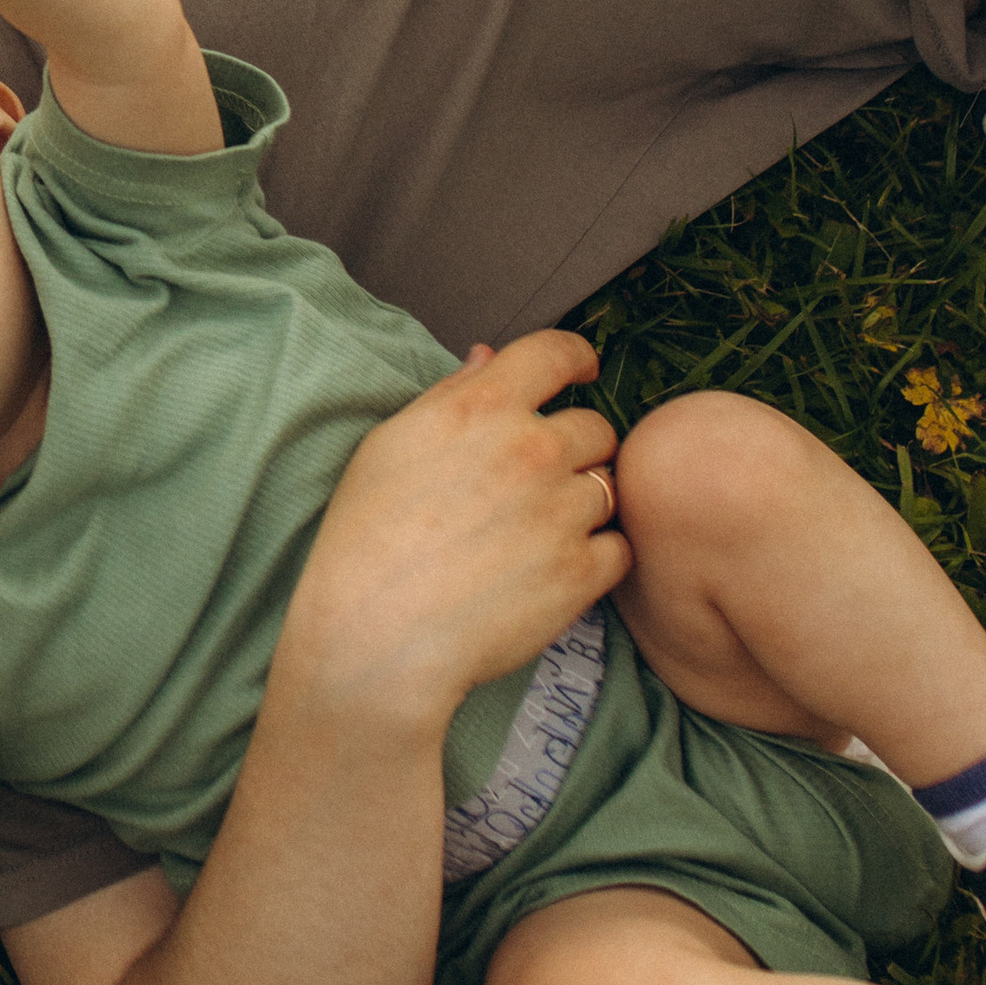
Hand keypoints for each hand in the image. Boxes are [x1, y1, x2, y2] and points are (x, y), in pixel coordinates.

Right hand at [275, 333, 627, 742]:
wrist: (376, 631)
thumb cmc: (367, 536)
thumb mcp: (392, 444)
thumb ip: (450, 394)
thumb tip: (488, 358)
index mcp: (483, 407)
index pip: (556, 353)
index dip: (577, 357)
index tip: (583, 370)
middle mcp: (532, 449)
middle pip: (596, 428)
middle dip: (577, 448)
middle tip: (540, 483)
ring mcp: (562, 511)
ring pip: (608, 489)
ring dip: (584, 504)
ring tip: (537, 535)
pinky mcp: (581, 572)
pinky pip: (618, 548)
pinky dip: (596, 557)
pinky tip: (553, 571)